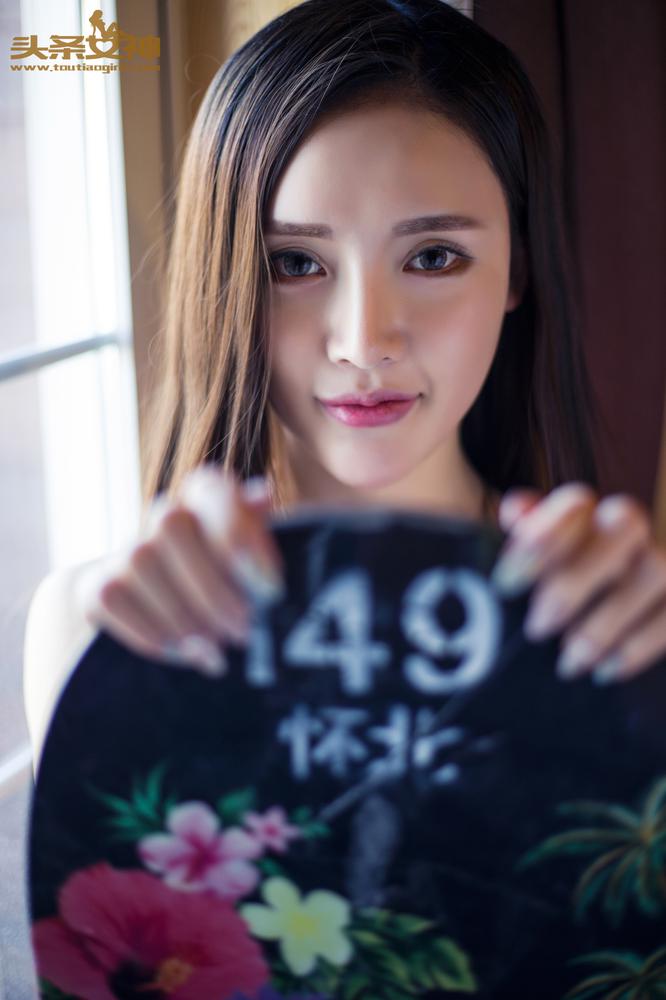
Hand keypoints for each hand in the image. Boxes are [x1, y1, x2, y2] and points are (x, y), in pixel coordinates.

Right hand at [78, 465, 284, 675]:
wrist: (186, 614)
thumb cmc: (238, 586)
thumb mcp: (260, 560)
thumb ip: (261, 534)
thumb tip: (259, 496)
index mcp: (208, 498)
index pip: (212, 491)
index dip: (238, 534)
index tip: (269, 587)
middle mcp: (165, 514)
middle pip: (170, 525)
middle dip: (210, 587)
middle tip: (243, 631)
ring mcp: (127, 550)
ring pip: (139, 562)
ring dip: (182, 615)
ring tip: (217, 651)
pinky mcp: (97, 586)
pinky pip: (111, 598)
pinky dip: (150, 632)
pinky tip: (185, 655)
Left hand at [490, 482, 665, 684]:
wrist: (602, 597)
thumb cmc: (553, 579)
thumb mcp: (530, 559)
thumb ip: (523, 534)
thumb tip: (514, 510)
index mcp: (588, 511)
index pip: (577, 502)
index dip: (542, 538)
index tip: (505, 584)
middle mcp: (630, 526)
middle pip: (623, 526)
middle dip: (576, 580)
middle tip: (537, 629)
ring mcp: (660, 559)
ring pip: (654, 571)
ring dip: (606, 623)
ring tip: (568, 663)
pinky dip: (638, 647)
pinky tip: (605, 671)